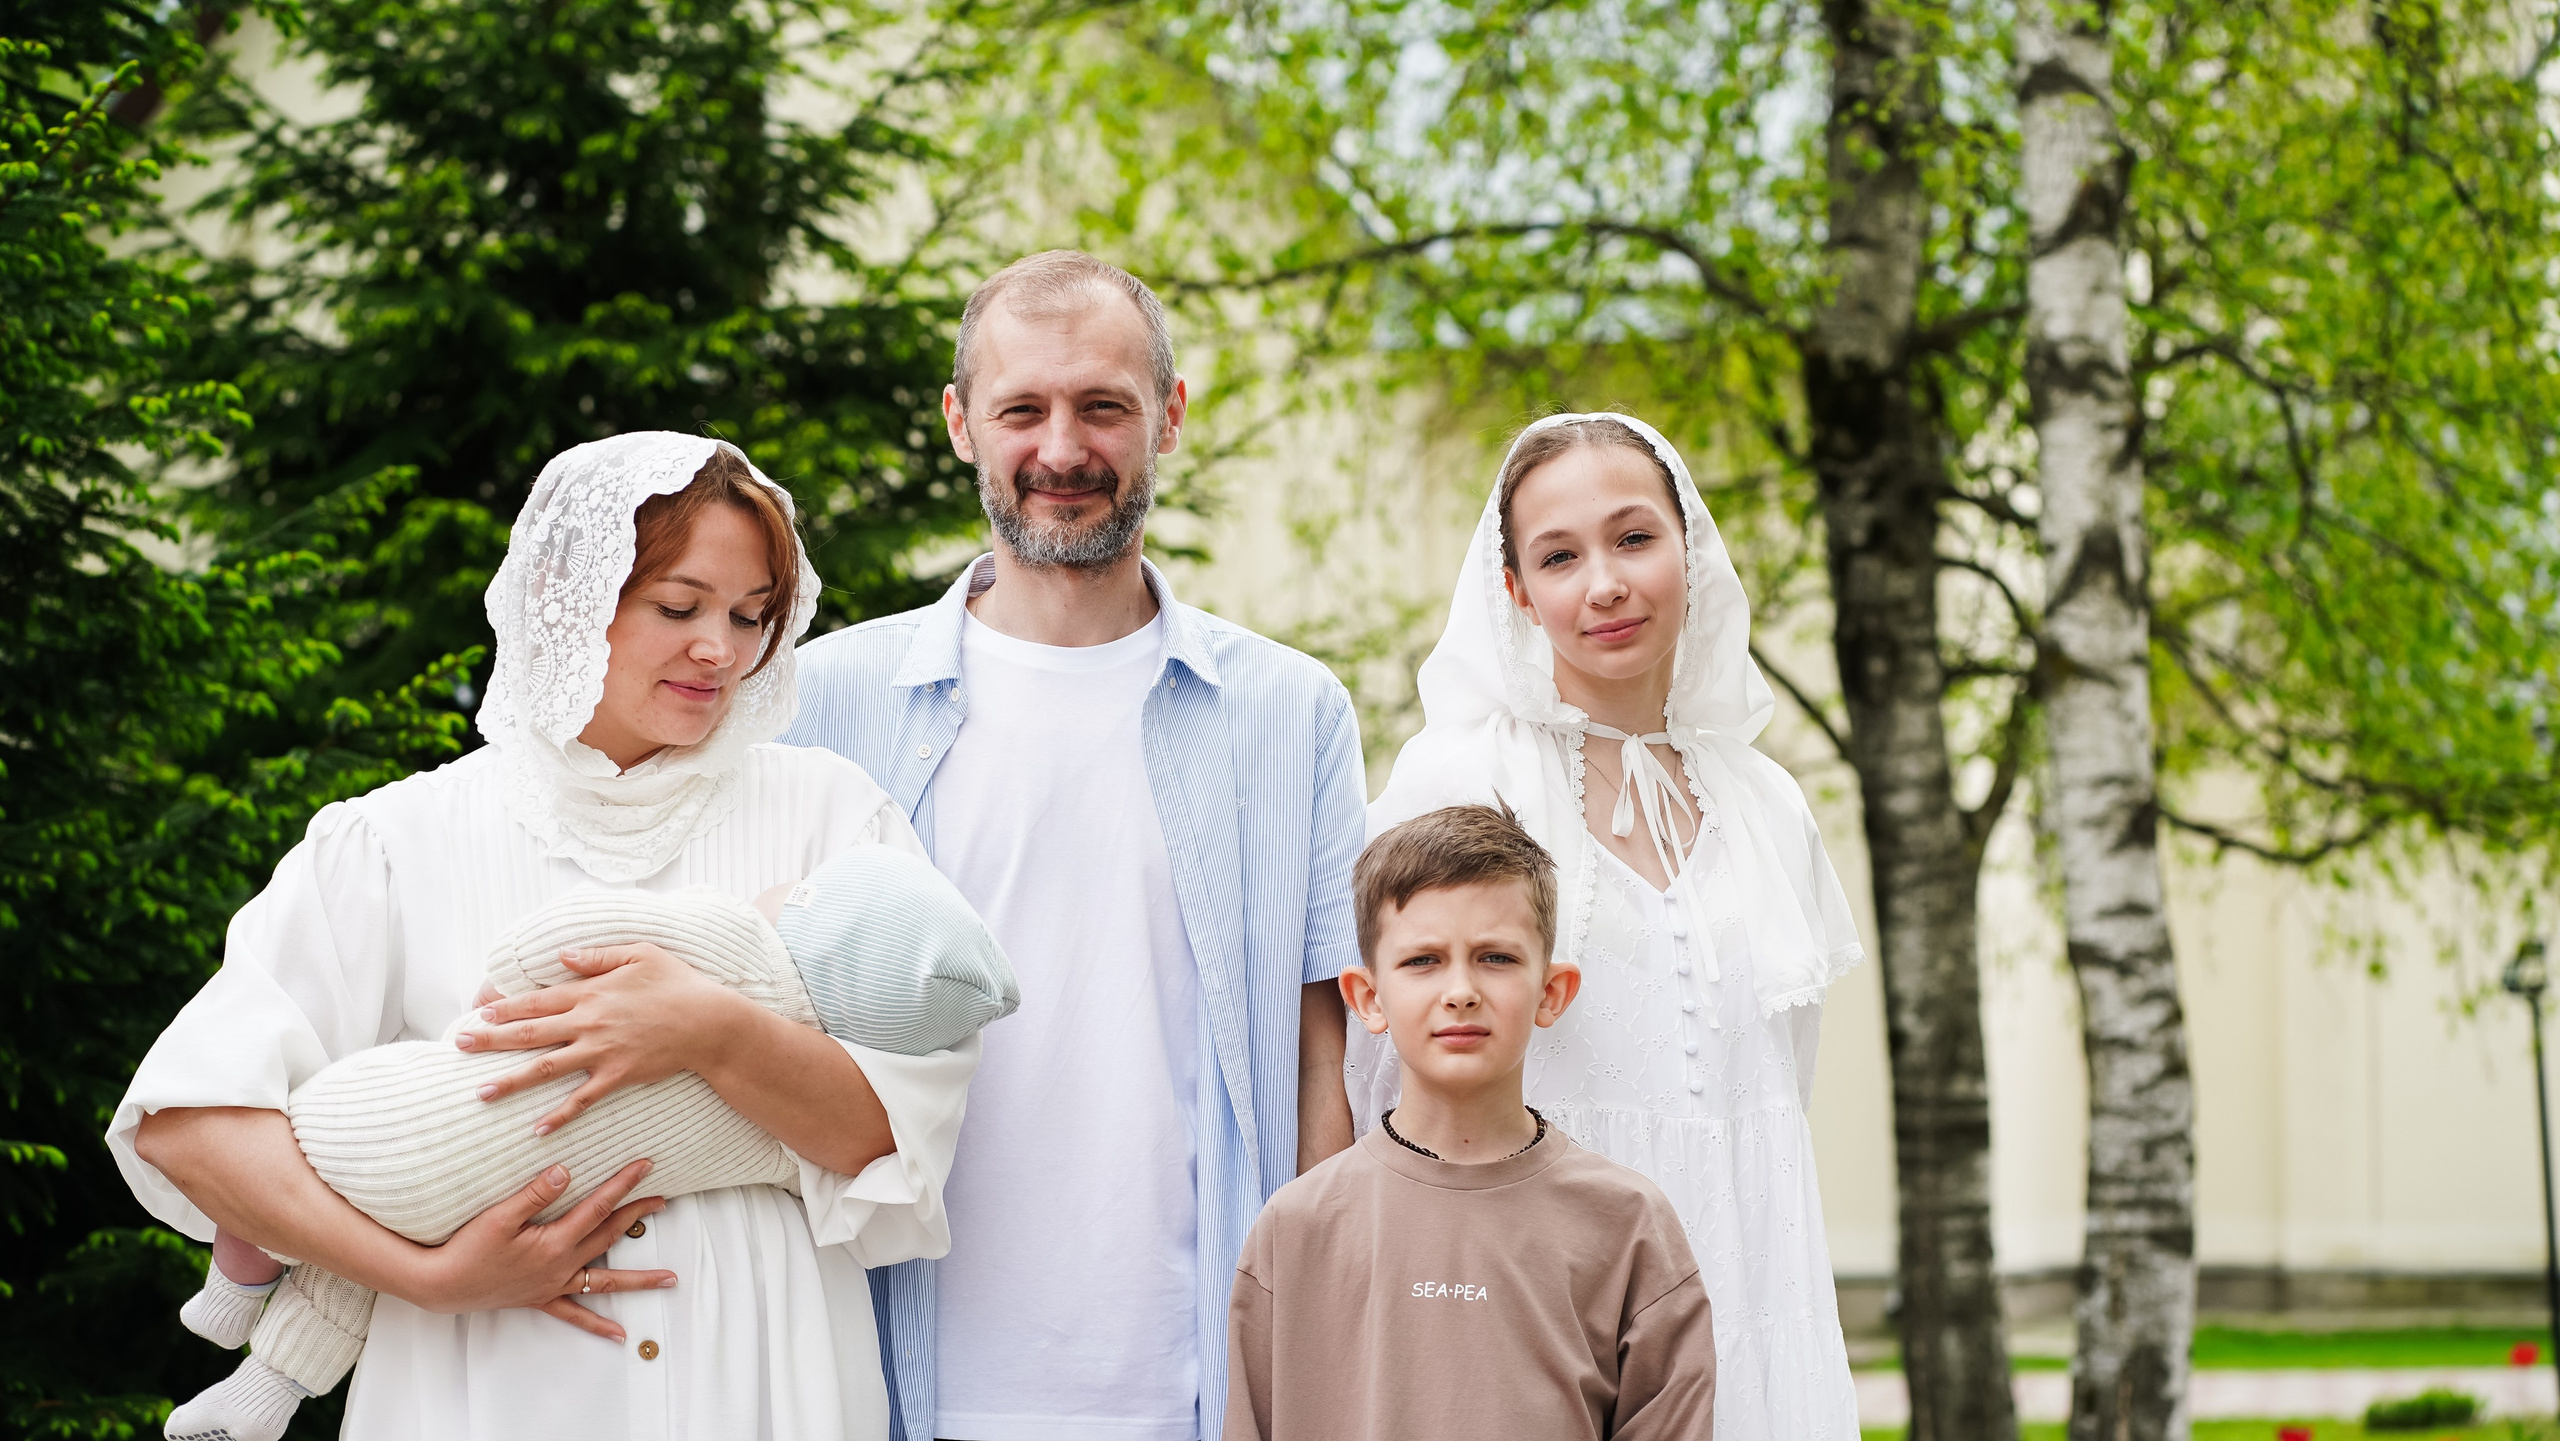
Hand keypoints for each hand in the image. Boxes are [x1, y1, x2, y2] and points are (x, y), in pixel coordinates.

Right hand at [408, 1161, 672, 1340]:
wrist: (441, 1285)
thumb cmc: (467, 1248)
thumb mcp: (499, 1216)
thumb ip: (535, 1195)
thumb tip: (566, 1171)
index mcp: (555, 1243)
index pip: (599, 1207)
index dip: (623, 1184)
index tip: (646, 1166)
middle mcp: (561, 1266)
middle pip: (609, 1237)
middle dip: (637, 1216)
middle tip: (664, 1200)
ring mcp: (553, 1286)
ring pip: (605, 1281)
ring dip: (639, 1279)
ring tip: (671, 1279)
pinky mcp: (540, 1299)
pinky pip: (575, 1315)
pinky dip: (598, 1324)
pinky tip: (620, 1335)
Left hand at [457, 943, 748, 1134]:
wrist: (711, 1022)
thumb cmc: (679, 983)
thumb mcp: (641, 954)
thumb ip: (598, 956)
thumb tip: (563, 957)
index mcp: (591, 991)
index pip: (537, 1000)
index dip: (504, 1007)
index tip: (477, 1013)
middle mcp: (589, 1022)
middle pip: (530, 1033)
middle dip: (491, 1041)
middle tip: (461, 1047)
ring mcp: (602, 1052)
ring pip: (546, 1067)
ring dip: (512, 1081)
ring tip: (482, 1092)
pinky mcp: (618, 1076)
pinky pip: (582, 1098)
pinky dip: (560, 1115)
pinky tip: (538, 1128)